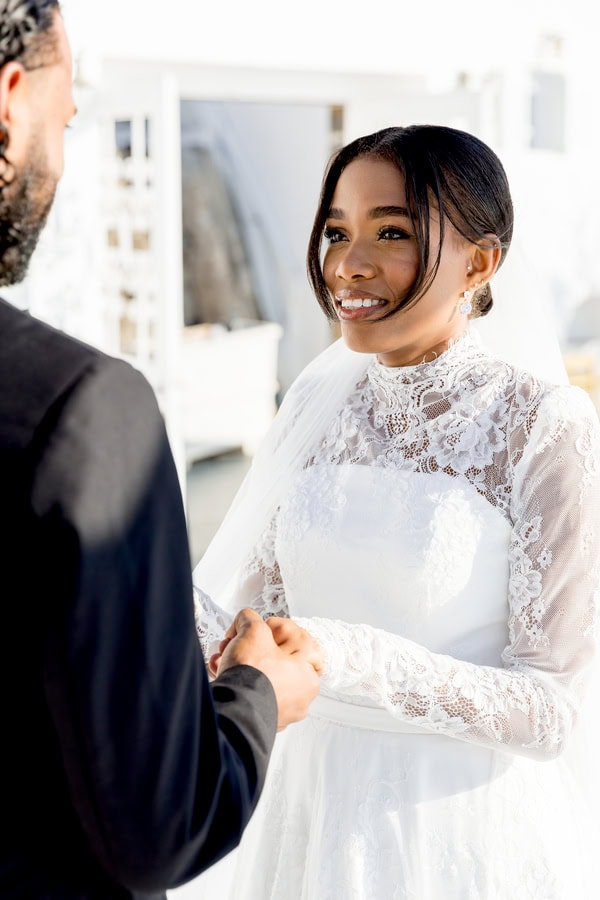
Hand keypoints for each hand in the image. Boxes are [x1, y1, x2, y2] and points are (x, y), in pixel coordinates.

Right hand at [210, 609, 321, 730]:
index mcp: (309, 678)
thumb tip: (246, 619)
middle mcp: (298, 699)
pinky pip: (248, 692)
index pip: (298, 643)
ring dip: (239, 662)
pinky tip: (220, 671)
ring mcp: (278, 711)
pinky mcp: (258, 718)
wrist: (233, 709)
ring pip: (259, 676)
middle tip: (237, 641)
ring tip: (223, 655)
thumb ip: (251, 619)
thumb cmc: (254, 677)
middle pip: (274, 660)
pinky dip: (235, 681)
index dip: (275, 630)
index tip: (262, 628)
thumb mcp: (253, 631)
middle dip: (251, 646)